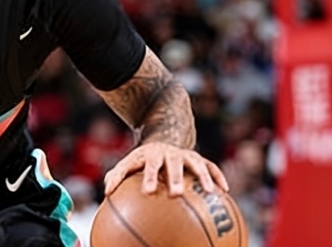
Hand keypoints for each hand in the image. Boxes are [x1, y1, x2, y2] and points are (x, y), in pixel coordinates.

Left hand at [102, 142, 228, 197]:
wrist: (163, 136)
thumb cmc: (143, 159)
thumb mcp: (129, 162)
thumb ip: (116, 176)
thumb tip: (107, 192)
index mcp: (152, 154)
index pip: (150, 166)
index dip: (149, 178)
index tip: (148, 192)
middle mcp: (170, 153)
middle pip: (174, 164)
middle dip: (176, 178)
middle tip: (176, 194)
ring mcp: (186, 155)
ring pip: (197, 164)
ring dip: (203, 176)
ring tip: (210, 192)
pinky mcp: (198, 158)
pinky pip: (211, 166)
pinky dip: (218, 176)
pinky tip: (224, 191)